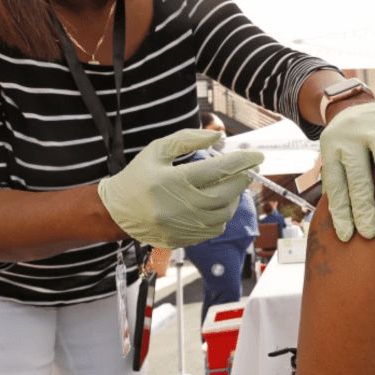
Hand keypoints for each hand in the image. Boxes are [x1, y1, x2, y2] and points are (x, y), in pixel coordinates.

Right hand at [98, 129, 262, 248]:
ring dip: (234, 197)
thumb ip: (188, 138)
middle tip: (248, 169)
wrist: (116, 212)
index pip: (218, 169)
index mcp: (174, 181)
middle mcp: (180, 206)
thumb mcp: (158, 150)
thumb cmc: (137, 177)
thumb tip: (218, 135)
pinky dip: (223, 214)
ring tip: (232, 184)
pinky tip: (218, 202)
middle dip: (242, 179)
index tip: (258, 155)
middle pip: (227, 193)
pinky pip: (215, 228)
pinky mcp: (184, 239)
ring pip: (225, 213)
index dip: (242, 161)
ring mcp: (183, 226)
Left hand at [320, 103, 374, 240]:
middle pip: (358, 174)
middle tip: (370, 231)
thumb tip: (340, 224)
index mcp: (332, 151)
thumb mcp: (333, 161)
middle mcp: (350, 138)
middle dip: (364, 205)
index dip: (341, 211)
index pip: (337, 185)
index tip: (347, 235)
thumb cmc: (344, 147)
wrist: (349, 106)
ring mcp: (372, 126)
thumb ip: (337, 185)